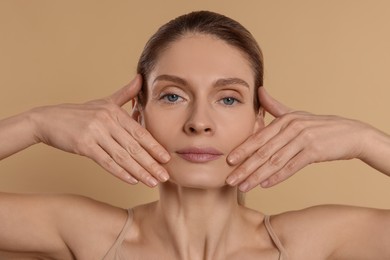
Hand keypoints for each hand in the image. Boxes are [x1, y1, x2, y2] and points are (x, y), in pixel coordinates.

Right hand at [31, 75, 169, 186]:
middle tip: (165, 176)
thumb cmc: (79, 113)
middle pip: (134, 146)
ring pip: (122, 156)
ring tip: (152, 182)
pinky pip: (106, 161)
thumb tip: (140, 78)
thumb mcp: (104, 101)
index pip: (140, 132)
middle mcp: (107, 121)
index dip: (155, 146)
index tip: (167, 158)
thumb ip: (125, 94)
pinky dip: (120, 172)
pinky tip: (132, 181)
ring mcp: (95, 133)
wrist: (48, 120)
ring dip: (139, 171)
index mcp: (114, 111)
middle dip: (151, 163)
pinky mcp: (84, 145)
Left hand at [226, 87, 369, 190]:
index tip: (227, 162)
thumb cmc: (319, 125)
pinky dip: (278, 176)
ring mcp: (303, 139)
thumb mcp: (296, 114)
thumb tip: (259, 90)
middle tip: (230, 179)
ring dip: (257, 176)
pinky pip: (292, 166)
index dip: (242, 150)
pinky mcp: (314, 151)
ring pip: (275, 161)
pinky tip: (266, 185)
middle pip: (263, 151)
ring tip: (244, 186)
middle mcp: (291, 128)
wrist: (350, 134)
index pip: (258, 137)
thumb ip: (275, 106)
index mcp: (284, 120)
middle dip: (244, 167)